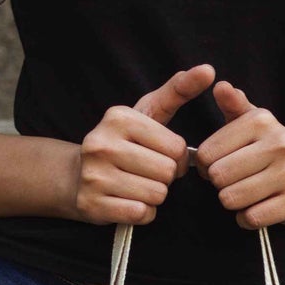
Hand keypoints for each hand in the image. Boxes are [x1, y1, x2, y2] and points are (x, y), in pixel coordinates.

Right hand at [70, 64, 215, 224]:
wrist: (76, 176)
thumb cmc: (123, 143)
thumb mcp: (148, 112)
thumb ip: (179, 90)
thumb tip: (208, 70)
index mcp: (119, 117)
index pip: (176, 148)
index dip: (177, 158)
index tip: (161, 156)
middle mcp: (102, 143)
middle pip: (167, 173)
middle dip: (165, 178)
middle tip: (148, 173)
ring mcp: (94, 175)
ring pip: (156, 195)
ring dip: (155, 196)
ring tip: (137, 186)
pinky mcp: (92, 204)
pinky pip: (141, 214)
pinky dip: (143, 212)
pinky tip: (128, 201)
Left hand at [195, 80, 284, 227]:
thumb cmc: (268, 150)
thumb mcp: (250, 123)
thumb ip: (232, 105)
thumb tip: (221, 87)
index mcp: (262, 121)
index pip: (207, 153)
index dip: (204, 165)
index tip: (216, 164)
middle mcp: (281, 143)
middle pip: (219, 176)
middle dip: (219, 184)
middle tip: (232, 181)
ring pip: (233, 198)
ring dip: (232, 202)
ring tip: (245, 193)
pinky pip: (252, 218)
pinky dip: (247, 218)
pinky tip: (257, 207)